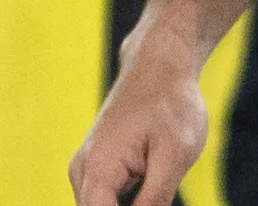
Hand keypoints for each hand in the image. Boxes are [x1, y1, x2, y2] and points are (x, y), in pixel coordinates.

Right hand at [69, 36, 211, 205]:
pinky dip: (124, 203)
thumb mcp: (176, 154)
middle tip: (157, 187)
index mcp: (98, 170)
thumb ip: (155, 199)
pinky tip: (151, 188)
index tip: (153, 201)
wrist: (160, 64)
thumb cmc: (171, 103)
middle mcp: (82, 172)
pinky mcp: (97, 168)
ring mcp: (86, 169)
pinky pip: (105, 200)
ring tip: (155, 177)